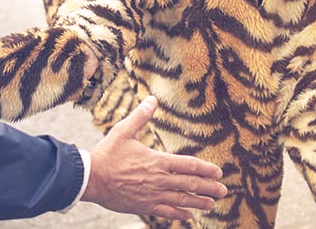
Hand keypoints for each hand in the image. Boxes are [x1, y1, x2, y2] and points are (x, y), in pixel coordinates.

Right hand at [82, 96, 226, 220]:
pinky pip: (166, 211)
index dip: (205, 169)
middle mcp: (158, 179)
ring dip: (199, 201)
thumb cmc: (108, 153)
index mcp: (157, 161)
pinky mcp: (144, 206)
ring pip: (181, 200)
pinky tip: (188, 215)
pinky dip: (179, 213)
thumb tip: (153, 99)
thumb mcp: (123, 130)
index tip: (218, 172)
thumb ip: (140, 116)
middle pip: (190, 184)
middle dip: (208, 187)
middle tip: (223, 189)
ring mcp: (152, 195)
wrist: (91, 178)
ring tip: (212, 203)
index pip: (188, 165)